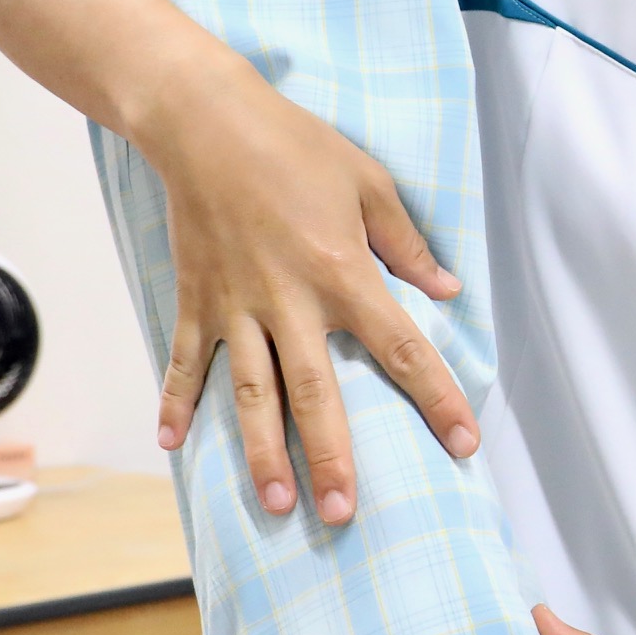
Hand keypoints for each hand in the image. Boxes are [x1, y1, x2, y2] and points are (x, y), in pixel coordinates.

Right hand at [139, 48, 478, 522]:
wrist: (205, 120)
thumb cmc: (295, 145)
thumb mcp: (370, 182)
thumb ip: (407, 245)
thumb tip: (448, 292)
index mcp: (342, 272)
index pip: (401, 347)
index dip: (436, 398)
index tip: (463, 445)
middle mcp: (289, 299)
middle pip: (317, 392)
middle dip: (332, 456)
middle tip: (343, 514)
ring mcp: (237, 304)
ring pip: (253, 393)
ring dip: (262, 452)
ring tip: (277, 502)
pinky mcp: (197, 298)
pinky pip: (188, 359)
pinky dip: (177, 401)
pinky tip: (172, 444)